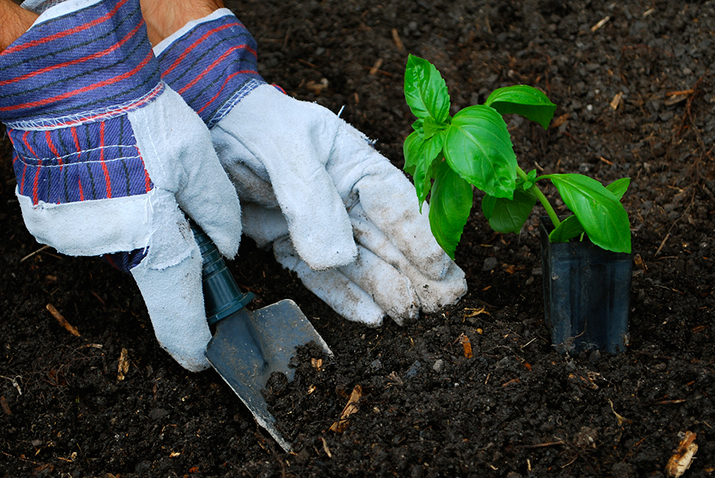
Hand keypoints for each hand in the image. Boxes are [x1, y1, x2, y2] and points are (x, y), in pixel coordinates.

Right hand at [2, 0, 240, 370]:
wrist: (71, 83)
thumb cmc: (140, 117)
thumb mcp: (200, 162)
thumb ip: (219, 215)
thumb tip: (225, 252)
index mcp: (153, 240)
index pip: (177, 316)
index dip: (194, 343)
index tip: (204, 358)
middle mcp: (107, 250)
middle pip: (154, 272)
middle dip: (173, 254)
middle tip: (180, 210)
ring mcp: (71, 237)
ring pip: (123, 249)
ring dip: (141, 230)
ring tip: (144, 179)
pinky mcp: (47, 221)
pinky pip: (92, 232)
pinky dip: (109, 216)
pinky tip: (114, 179)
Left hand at [153, 9, 466, 325]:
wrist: (211, 129)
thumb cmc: (256, 125)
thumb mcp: (285, 147)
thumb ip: (310, 196)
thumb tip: (336, 257)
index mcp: (355, 164)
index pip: (396, 201)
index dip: (420, 233)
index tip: (438, 264)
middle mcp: (345, 200)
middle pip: (388, 239)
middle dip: (417, 271)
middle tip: (444, 301)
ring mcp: (320, 228)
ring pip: (361, 263)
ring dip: (388, 289)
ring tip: (412, 315)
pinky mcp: (293, 248)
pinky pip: (321, 278)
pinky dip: (343, 297)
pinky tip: (370, 317)